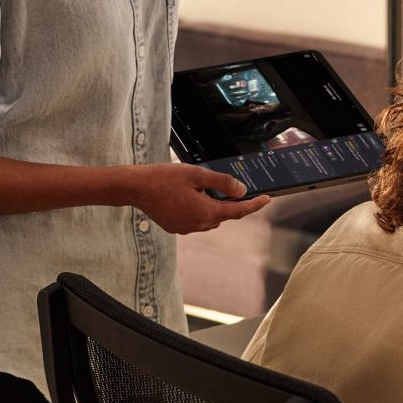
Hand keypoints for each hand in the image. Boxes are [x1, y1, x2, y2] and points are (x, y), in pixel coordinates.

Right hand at [125, 164, 271, 234]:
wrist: (136, 188)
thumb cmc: (164, 178)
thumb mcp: (198, 174)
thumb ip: (222, 183)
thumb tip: (241, 190)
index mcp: (206, 212)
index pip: (238, 211)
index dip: (254, 205)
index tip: (267, 199)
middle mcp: (198, 224)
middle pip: (223, 214)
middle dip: (227, 202)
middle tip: (225, 185)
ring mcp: (186, 228)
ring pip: (209, 218)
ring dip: (211, 206)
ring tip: (198, 188)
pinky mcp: (176, 228)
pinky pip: (195, 220)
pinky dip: (198, 210)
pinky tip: (186, 197)